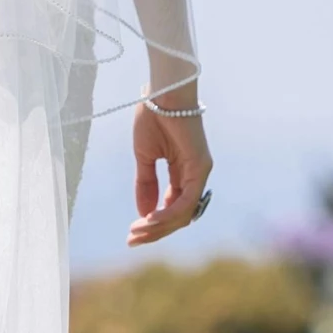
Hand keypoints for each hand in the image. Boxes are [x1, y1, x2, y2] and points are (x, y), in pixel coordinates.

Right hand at [126, 100, 211, 246]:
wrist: (162, 92)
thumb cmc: (154, 116)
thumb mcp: (144, 157)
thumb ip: (145, 185)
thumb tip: (143, 214)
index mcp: (184, 172)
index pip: (173, 207)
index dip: (154, 223)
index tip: (132, 232)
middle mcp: (196, 176)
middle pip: (179, 216)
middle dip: (155, 231)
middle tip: (131, 239)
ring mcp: (201, 172)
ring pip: (184, 214)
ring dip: (159, 226)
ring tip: (136, 230)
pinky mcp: (201, 167)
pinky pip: (186, 201)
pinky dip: (168, 214)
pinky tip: (150, 219)